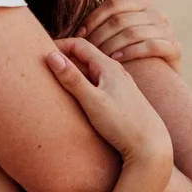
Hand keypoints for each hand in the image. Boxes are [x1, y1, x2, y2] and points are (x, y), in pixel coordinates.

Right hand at [47, 37, 172, 171]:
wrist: (151, 147)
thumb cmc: (123, 125)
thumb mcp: (92, 101)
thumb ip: (72, 79)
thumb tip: (51, 55)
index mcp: (109, 67)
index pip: (79, 45)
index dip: (58, 45)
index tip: (39, 51)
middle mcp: (116, 73)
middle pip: (85, 57)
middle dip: (64, 58)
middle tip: (41, 66)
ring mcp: (120, 87)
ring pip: (91, 73)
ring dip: (73, 73)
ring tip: (54, 82)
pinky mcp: (121, 101)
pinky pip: (98, 86)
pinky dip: (83, 86)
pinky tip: (76, 99)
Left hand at [78, 0, 181, 70]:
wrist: (162, 80)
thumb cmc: (135, 53)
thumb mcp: (124, 31)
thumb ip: (116, 12)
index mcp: (143, 5)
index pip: (114, 4)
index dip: (94, 18)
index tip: (79, 34)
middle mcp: (157, 14)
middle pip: (121, 20)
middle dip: (99, 35)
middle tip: (85, 49)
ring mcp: (168, 30)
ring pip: (134, 33)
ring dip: (112, 45)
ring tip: (98, 56)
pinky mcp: (175, 48)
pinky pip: (151, 46)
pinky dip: (131, 52)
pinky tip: (116, 60)